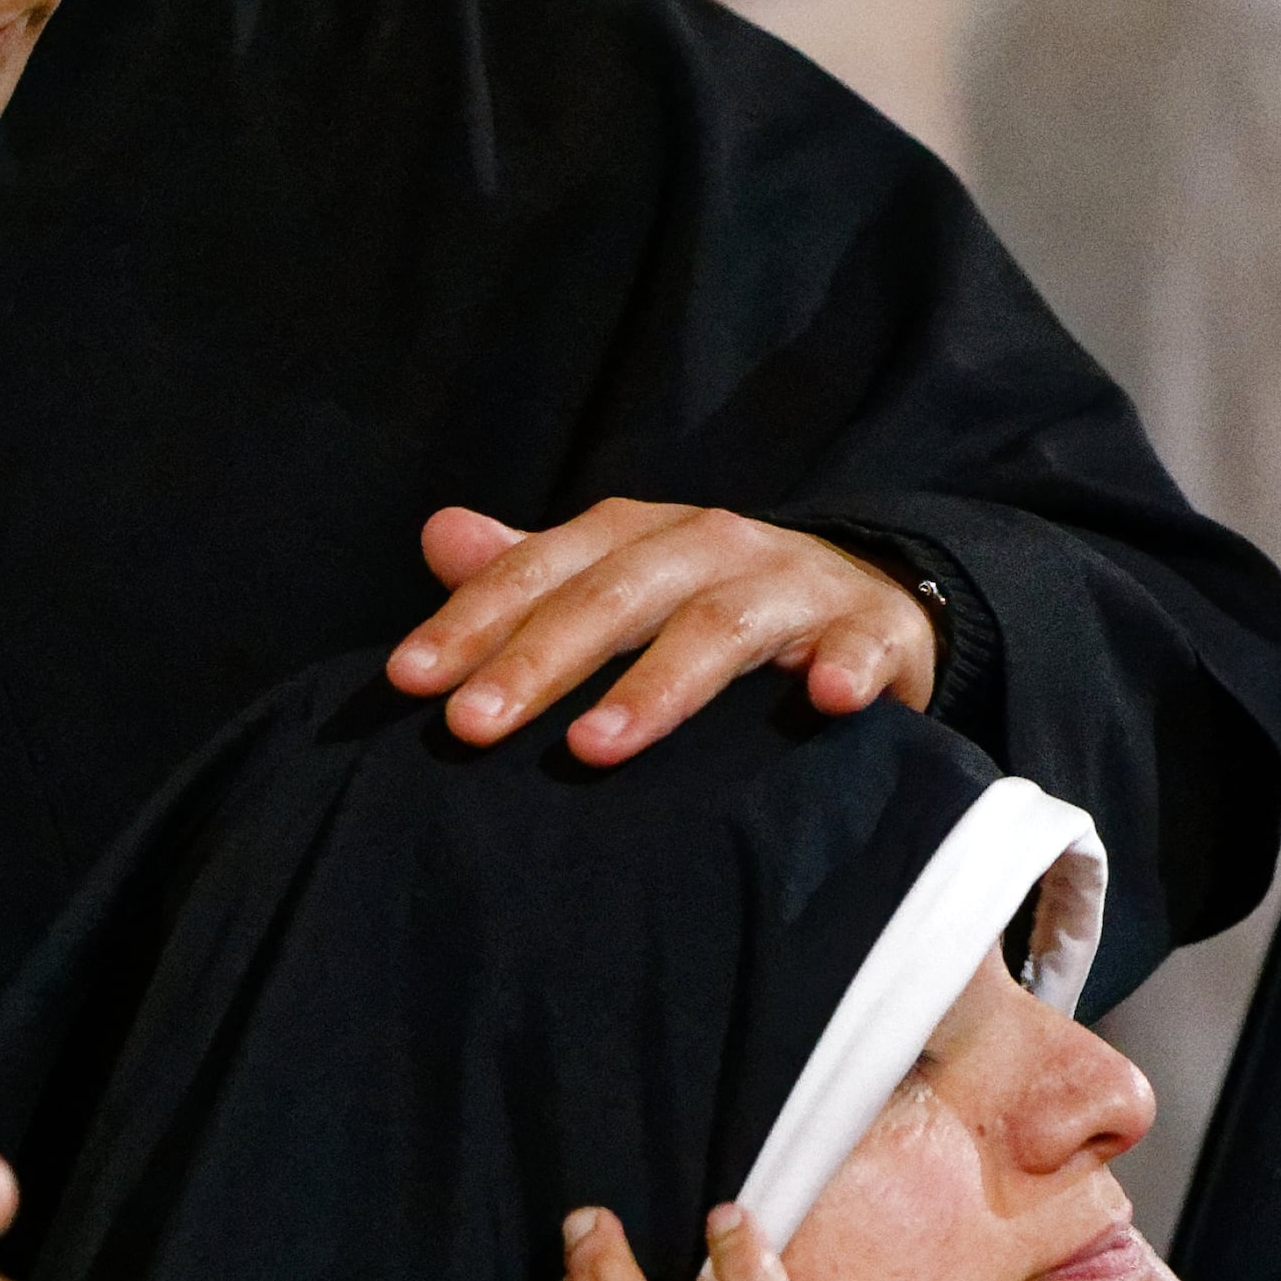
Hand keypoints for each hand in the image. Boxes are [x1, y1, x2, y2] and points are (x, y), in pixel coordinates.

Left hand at [388, 502, 937, 763]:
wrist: (870, 603)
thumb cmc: (717, 604)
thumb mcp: (624, 580)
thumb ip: (534, 572)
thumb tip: (438, 535)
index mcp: (641, 534)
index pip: (544, 569)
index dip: (474, 620)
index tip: (409, 681)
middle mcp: (712, 545)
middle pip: (617, 595)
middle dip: (541, 660)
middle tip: (472, 727)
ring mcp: (794, 585)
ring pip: (720, 626)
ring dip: (658, 684)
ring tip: (596, 745)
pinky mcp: (872, 631)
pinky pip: (859, 646)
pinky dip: (844, 667)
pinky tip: (825, 702)